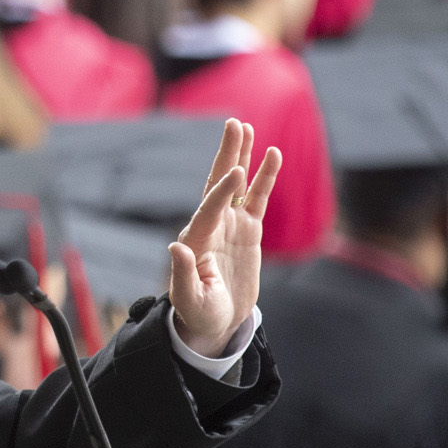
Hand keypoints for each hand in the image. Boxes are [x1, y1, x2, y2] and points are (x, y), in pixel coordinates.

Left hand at [168, 119, 277, 358]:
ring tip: (245, 127)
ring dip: (242, 156)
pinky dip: (264, 177)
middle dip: (227, 155)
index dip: (221, 192)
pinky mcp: (247, 229)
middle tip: (234, 124)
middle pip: (219, 184)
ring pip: (237, 184)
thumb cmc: (198, 314)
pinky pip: (257, 198)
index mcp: (195, 240)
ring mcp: (230, 224)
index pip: (209, 210)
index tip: (236, 172)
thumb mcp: (189, 300)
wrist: (213, 322)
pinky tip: (273, 154)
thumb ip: (182, 274)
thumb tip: (174, 247)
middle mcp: (210, 225)